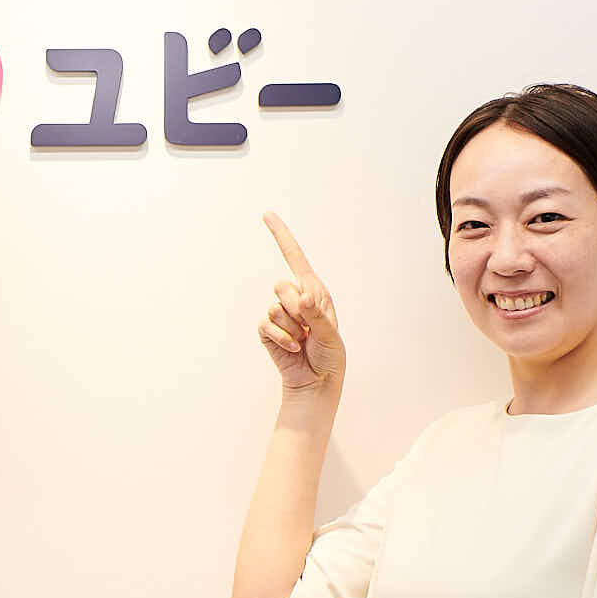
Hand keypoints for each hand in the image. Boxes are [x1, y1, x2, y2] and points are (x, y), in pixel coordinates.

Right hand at [257, 212, 344, 394]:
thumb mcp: (330, 335)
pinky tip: (294, 349)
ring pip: (274, 307)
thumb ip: (315, 315)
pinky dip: (281, 338)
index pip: (295, 258)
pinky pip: (266, 324)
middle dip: (296, 309)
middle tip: (308, 328)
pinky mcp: (268, 329)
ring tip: (303, 341)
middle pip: (281, 285)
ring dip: (291, 328)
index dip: (281, 236)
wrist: (316, 382)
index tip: (267, 215)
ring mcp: (280, 314)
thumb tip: (302, 296)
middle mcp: (296, 298)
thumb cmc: (329, 356)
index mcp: (314, 291)